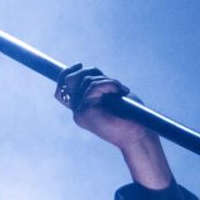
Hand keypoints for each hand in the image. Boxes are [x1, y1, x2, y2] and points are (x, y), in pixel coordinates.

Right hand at [56, 64, 172, 188]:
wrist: (138, 134)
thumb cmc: (130, 116)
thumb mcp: (110, 94)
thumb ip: (96, 84)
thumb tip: (84, 70)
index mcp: (81, 108)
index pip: (61, 88)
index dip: (67, 73)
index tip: (80, 65)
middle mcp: (77, 111)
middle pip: (70, 80)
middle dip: (91, 73)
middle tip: (111, 81)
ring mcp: (79, 112)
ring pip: (86, 81)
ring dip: (107, 81)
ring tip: (122, 90)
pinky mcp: (85, 111)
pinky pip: (93, 87)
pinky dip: (109, 84)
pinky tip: (120, 91)